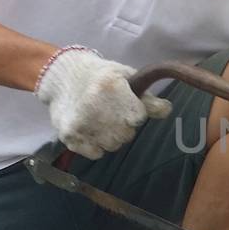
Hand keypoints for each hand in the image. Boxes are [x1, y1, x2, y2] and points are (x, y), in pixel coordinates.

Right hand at [34, 46, 172, 157]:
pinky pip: (97, 153)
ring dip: (111, 136)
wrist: (61, 76)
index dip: (136, 113)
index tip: (127, 105)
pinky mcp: (70, 137)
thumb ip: (146, 96)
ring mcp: (81, 124)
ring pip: (113, 146)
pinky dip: (96, 144)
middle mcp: (95, 107)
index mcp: (111, 88)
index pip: (139, 117)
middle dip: (124, 126)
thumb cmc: (100, 76)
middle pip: (127, 134)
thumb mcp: (125, 76)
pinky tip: (90, 128)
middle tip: (112, 112)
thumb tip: (166, 110)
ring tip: (100, 119)